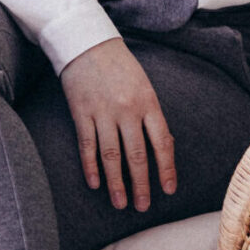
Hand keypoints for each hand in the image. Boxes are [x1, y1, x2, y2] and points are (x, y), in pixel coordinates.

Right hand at [58, 37, 176, 210]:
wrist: (88, 42)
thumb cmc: (120, 66)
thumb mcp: (144, 86)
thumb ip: (152, 115)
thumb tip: (165, 147)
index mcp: (147, 102)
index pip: (161, 142)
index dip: (166, 169)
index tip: (168, 190)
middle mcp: (127, 109)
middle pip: (136, 155)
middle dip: (141, 184)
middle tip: (143, 206)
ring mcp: (102, 112)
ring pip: (111, 155)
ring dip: (116, 183)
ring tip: (120, 203)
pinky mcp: (81, 112)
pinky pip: (87, 145)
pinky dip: (90, 167)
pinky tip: (95, 184)